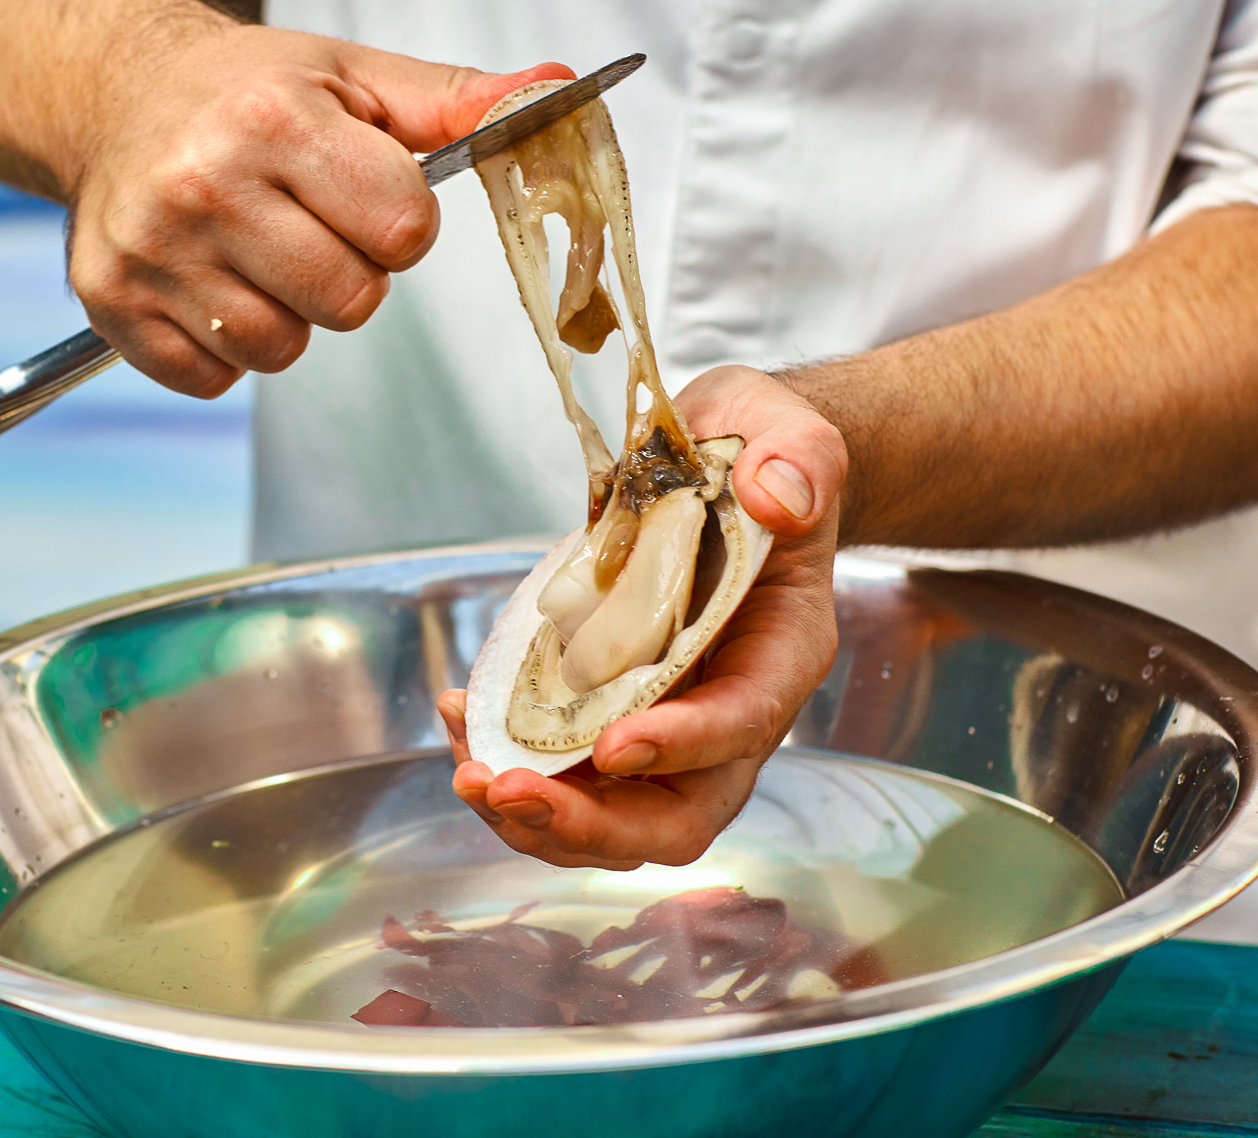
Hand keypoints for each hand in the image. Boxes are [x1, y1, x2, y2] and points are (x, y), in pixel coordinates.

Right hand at [68, 25, 569, 396]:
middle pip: (350, 301)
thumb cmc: (248, 92)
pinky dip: (224, 347)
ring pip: (281, 349)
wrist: (117, 94)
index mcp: (273, 120)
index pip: (404, 229)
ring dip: (288, 314)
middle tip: (310, 224)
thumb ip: (456, 100)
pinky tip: (211, 282)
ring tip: (259, 251)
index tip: (364, 191)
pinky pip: (213, 377)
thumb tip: (561, 88)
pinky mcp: (112, 304)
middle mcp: (203, 184)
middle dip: (350, 272)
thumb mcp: (354, 76)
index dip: (401, 221)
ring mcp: (150, 250)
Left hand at [442, 365, 845, 867]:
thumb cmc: (761, 457)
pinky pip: (560, 763)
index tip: (612, 743)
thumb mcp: (789, 435)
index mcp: (781, 653)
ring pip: (609, 809)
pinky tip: (457, 713)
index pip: (740, 725)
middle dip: (590, 822)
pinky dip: (506, 756)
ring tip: (468, 772)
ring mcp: (663, 716)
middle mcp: (726, 707)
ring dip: (534, 811)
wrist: (728, 465)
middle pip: (672, 814)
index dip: (679, 746)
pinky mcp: (606, 703)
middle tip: (507, 790)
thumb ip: (800, 460)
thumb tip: (778, 495)